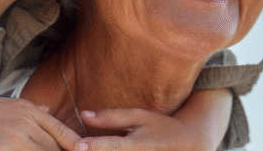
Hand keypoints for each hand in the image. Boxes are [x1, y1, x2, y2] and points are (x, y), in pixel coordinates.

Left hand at [72, 108, 205, 150]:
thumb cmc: (160, 128)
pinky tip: (94, 150)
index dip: (94, 146)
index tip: (78, 145)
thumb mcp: (139, 116)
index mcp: (136, 145)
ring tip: (83, 149)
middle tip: (76, 147)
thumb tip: (84, 114)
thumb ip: (112, 117)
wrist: (185, 146)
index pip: (111, 146)